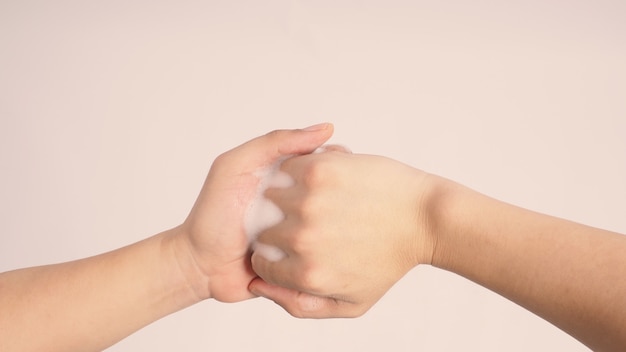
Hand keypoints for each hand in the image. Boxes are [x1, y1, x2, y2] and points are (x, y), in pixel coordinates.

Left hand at [175, 124, 333, 301]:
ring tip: (323, 232)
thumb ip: (274, 142)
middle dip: (343, 199)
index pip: (333, 164)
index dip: (341, 164)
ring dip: (337, 232)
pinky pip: (328, 260)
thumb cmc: (213, 213)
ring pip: (341, 231)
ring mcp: (307, 238)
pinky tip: (324, 256)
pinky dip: (328, 258)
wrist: (200, 266)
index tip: (339, 167)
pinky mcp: (307, 266)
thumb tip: (326, 129)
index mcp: (294, 180)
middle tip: (330, 205)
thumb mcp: (236, 166)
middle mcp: (305, 208)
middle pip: (343, 197)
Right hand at [249, 151, 436, 316]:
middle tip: (310, 221)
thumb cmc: (390, 260)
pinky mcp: (318, 170)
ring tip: (315, 199)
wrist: (424, 218)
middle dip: (280, 227)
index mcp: (307, 274)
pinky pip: (286, 168)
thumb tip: (256, 286)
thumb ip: (300, 305)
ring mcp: (309, 202)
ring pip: (271, 197)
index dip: (276, 254)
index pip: (261, 263)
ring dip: (286, 196)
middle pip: (264, 231)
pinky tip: (319, 180)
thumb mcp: (351, 303)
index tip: (297, 246)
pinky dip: (296, 171)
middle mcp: (303, 239)